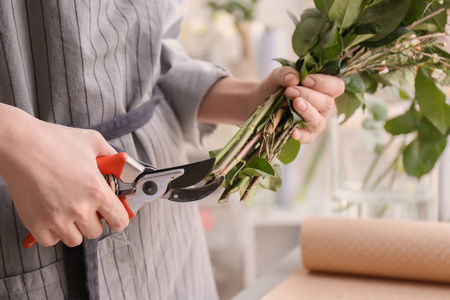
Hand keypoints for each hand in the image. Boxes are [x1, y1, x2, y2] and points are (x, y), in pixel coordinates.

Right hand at [0, 107, 128, 246]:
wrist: (20, 144)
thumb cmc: (54, 140)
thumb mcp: (93, 141)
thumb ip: (111, 157)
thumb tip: (120, 167)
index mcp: (97, 190)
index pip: (119, 220)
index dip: (119, 219)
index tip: (115, 216)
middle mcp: (79, 208)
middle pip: (95, 232)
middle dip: (94, 220)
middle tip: (87, 207)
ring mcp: (56, 218)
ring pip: (74, 240)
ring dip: (74, 229)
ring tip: (69, 212)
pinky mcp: (35, 223)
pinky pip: (50, 241)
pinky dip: (52, 233)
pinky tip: (53, 217)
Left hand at [255, 66, 344, 143]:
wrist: (259, 103)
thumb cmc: (275, 88)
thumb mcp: (276, 77)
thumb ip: (284, 74)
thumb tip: (293, 78)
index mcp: (324, 91)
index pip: (336, 87)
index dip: (324, 83)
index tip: (305, 79)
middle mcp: (323, 108)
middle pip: (327, 104)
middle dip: (309, 96)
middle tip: (290, 91)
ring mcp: (316, 123)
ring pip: (318, 121)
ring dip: (307, 112)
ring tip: (295, 104)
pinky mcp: (305, 137)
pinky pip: (306, 137)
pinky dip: (299, 134)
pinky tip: (291, 130)